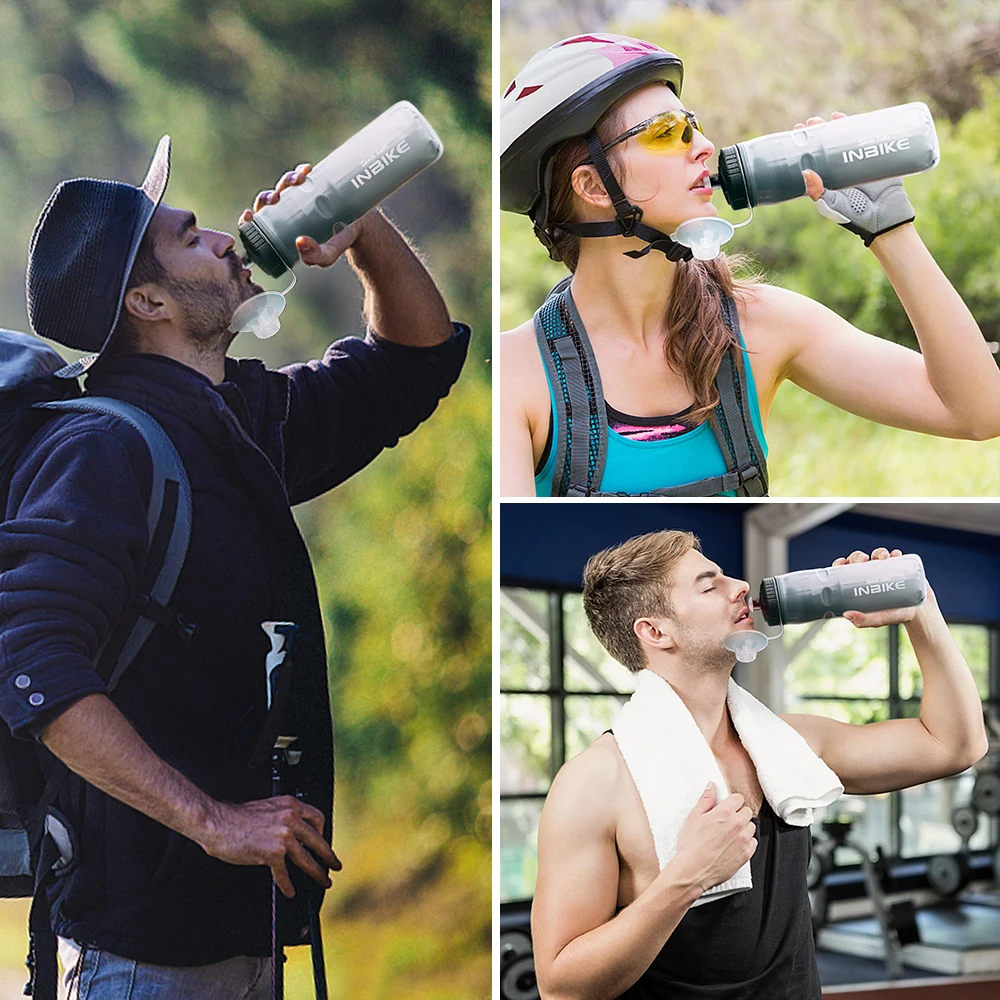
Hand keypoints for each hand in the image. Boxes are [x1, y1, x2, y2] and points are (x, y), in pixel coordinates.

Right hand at [199, 794, 341, 898]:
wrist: (218, 822)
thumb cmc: (236, 817)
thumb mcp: (267, 808)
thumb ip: (282, 816)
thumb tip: (291, 833)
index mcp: (290, 805)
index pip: (317, 817)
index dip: (322, 832)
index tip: (323, 841)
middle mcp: (290, 818)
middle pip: (318, 841)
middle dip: (329, 856)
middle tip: (335, 864)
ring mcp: (283, 836)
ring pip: (307, 859)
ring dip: (317, 873)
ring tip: (323, 881)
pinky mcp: (273, 853)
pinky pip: (284, 874)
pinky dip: (287, 885)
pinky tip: (289, 890)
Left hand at [238, 163, 371, 267]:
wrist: (363, 227)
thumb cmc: (338, 243)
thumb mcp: (327, 255)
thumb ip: (316, 256)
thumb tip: (300, 242)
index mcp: (282, 230)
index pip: (258, 225)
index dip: (248, 221)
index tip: (248, 215)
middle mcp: (287, 211)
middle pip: (268, 202)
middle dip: (266, 197)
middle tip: (276, 199)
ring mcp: (299, 196)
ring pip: (283, 186)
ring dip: (285, 181)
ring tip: (298, 181)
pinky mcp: (312, 183)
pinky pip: (300, 174)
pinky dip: (300, 170)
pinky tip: (306, 169)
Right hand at [671, 784, 756, 894]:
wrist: (693, 870)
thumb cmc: (691, 846)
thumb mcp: (694, 817)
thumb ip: (706, 800)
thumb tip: (711, 787)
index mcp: (724, 813)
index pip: (738, 798)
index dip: (731, 802)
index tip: (727, 807)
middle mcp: (737, 824)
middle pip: (747, 811)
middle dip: (738, 814)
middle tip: (727, 821)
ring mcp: (743, 840)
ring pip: (751, 827)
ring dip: (743, 828)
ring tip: (730, 834)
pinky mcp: (746, 854)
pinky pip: (753, 843)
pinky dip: (746, 842)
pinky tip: (733, 845)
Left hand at [794, 113, 914, 246]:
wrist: (885, 216)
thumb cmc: (855, 215)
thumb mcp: (832, 204)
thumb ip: (818, 191)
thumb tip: (804, 171)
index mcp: (827, 180)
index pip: (812, 159)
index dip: (804, 146)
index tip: (797, 132)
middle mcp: (840, 169)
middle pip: (827, 146)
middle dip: (819, 132)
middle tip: (812, 122)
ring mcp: (857, 161)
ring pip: (845, 139)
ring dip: (837, 126)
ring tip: (830, 116)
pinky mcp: (876, 157)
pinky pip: (866, 138)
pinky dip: (859, 126)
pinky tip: (851, 118)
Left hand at [832, 547, 935, 627]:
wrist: (920, 613)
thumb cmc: (895, 615)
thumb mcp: (879, 619)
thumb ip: (864, 620)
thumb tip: (847, 615)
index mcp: (860, 584)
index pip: (845, 570)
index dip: (841, 564)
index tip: (841, 563)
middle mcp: (871, 574)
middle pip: (859, 559)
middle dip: (858, 556)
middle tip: (863, 560)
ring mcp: (886, 569)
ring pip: (877, 555)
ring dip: (878, 552)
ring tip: (883, 558)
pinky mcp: (901, 566)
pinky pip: (896, 555)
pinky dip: (894, 553)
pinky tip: (895, 555)